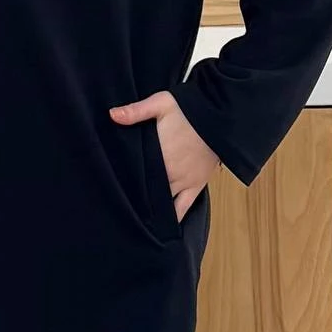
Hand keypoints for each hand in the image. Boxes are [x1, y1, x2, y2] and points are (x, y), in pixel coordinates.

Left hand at [107, 89, 217, 220]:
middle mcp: (169, 173)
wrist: (221, 116)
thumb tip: (112, 115)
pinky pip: (184, 207)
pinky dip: (173, 218)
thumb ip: (136, 111)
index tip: (110, 186)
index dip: (122, 180)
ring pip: (161, 201)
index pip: (135, 174)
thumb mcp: (162, 103)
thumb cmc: (190, 109)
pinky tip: (161, 228)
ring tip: (134, 216)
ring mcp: (183, 182)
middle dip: (134, 194)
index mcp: (158, 155)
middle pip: (146, 189)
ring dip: (150, 206)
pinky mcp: (196, 186)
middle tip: (118, 201)